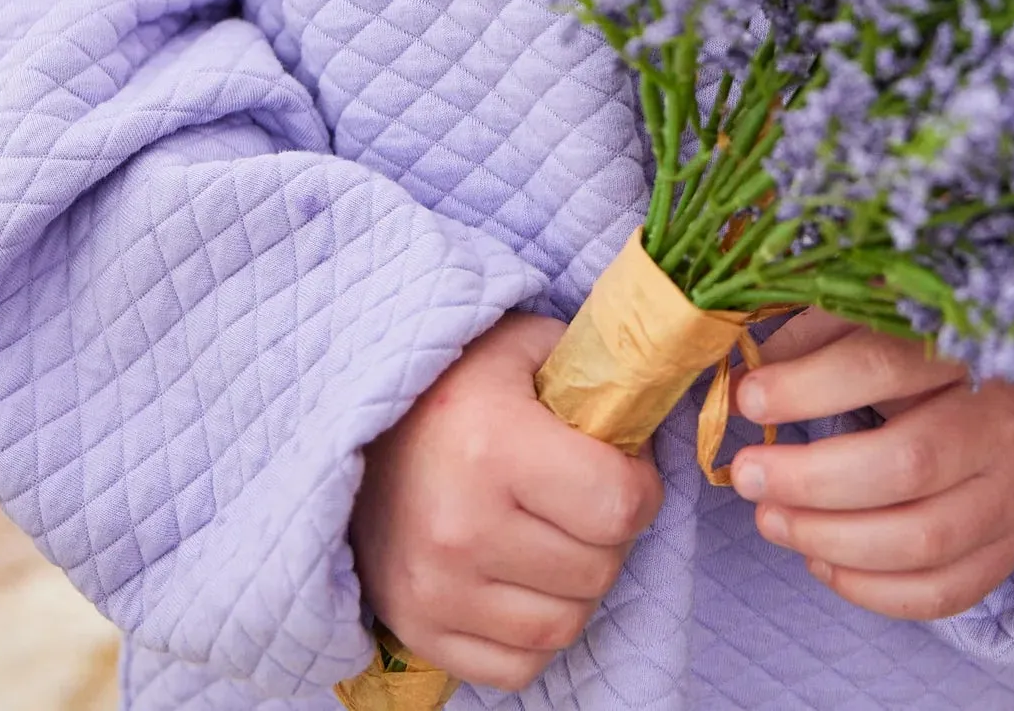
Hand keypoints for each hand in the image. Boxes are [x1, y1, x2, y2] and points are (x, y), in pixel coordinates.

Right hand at [350, 312, 662, 690]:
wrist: (356, 428)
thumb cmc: (457, 383)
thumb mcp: (526, 346)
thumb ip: (597, 370)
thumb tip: (657, 405)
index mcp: (493, 447)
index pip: (618, 505)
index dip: (640, 486)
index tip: (623, 466)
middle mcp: (460, 528)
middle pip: (598, 569)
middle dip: (609, 534)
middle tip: (584, 498)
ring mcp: (435, 590)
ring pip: (565, 624)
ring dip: (575, 586)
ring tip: (554, 537)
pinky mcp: (418, 630)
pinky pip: (520, 666)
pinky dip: (535, 631)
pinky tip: (521, 579)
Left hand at [728, 309, 1013, 620]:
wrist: (1009, 414)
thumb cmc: (922, 364)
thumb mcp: (874, 329)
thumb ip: (813, 339)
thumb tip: (743, 378)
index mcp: (965, 350)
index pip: (884, 365)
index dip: (808, 386)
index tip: (747, 399)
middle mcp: (1000, 426)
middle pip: (907, 464)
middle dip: (812, 479)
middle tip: (747, 476)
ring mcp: (1010, 499)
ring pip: (921, 539)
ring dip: (829, 538)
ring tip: (770, 519)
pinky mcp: (1003, 556)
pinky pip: (935, 594)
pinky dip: (867, 588)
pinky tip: (819, 559)